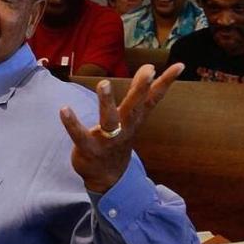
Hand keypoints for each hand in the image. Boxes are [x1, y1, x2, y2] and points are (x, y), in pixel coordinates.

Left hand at [59, 63, 182, 192]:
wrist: (108, 177)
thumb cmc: (118, 139)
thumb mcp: (130, 117)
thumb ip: (138, 93)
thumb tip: (150, 67)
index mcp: (135, 120)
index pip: (153, 99)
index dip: (166, 83)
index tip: (179, 66)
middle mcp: (124, 129)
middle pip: (135, 108)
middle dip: (141, 89)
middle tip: (149, 70)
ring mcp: (107, 140)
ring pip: (109, 121)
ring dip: (106, 102)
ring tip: (103, 83)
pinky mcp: (88, 148)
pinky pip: (79, 135)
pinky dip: (72, 123)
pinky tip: (64, 109)